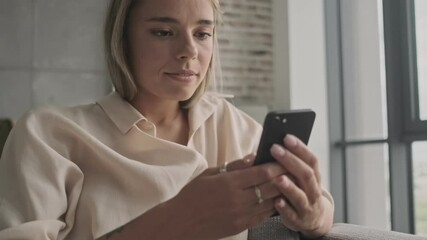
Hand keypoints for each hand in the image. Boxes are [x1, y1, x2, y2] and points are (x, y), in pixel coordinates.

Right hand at [166, 154, 285, 239]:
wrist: (181, 223)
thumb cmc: (192, 196)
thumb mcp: (209, 174)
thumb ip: (233, 166)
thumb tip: (252, 157)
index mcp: (229, 183)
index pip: (261, 173)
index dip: (276, 165)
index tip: (284, 158)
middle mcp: (238, 200)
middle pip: (270, 187)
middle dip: (284, 177)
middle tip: (293, 169)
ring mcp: (241, 215)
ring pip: (271, 202)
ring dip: (283, 192)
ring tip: (290, 183)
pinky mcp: (241, 226)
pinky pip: (264, 216)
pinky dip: (273, 206)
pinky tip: (278, 199)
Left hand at [270, 134, 333, 237]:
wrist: (312, 219)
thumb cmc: (300, 191)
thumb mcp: (299, 178)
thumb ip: (290, 165)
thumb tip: (273, 145)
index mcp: (315, 177)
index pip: (311, 160)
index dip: (300, 148)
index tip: (286, 137)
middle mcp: (314, 191)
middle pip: (306, 175)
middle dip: (290, 161)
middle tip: (274, 149)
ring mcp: (308, 207)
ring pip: (301, 196)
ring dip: (290, 186)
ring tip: (278, 177)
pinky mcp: (299, 220)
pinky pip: (292, 215)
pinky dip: (284, 208)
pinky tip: (276, 201)